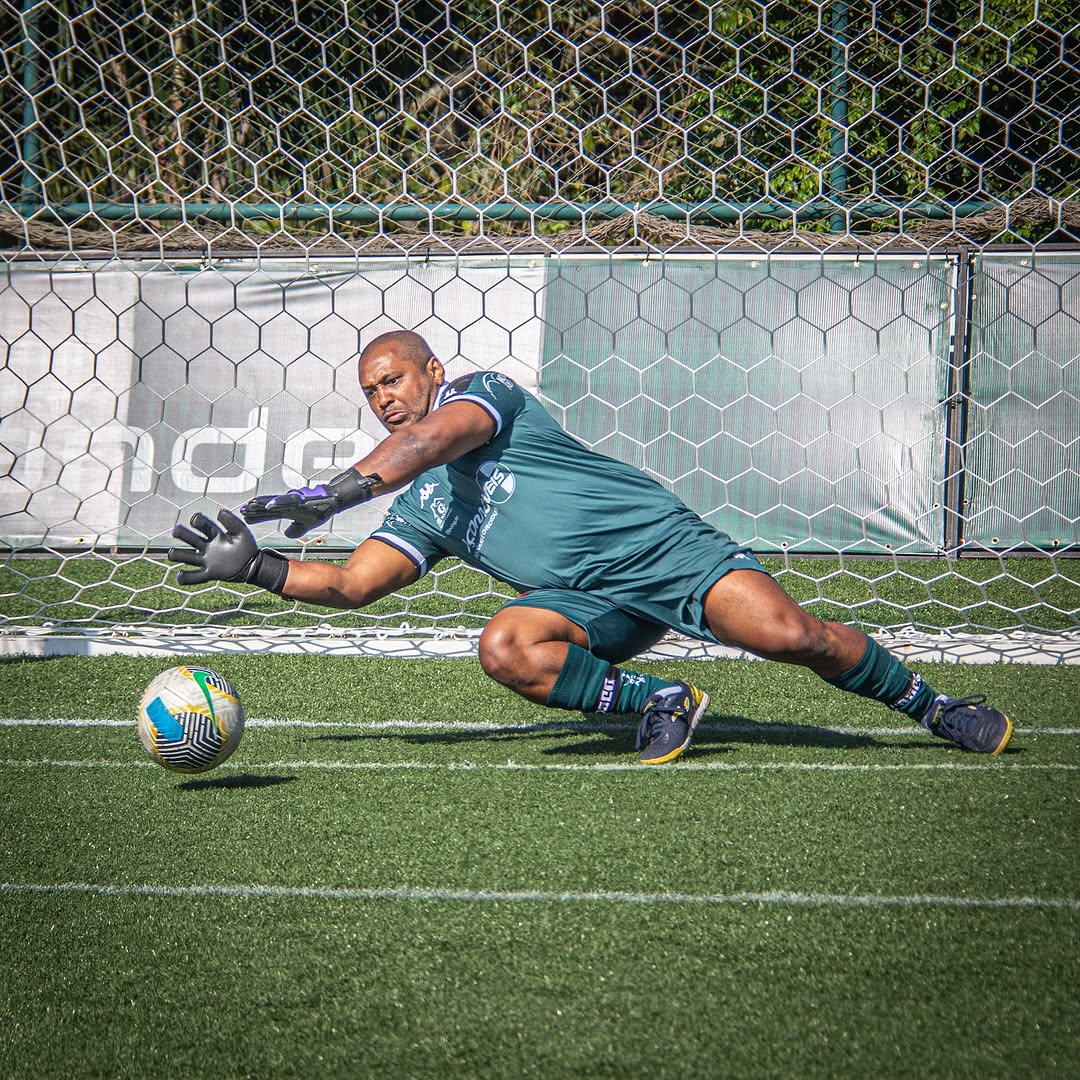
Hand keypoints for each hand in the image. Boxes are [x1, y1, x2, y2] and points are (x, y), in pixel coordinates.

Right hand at [169, 508, 286, 592]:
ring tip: (171, 554)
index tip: (195, 520)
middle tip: (176, 530)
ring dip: (179, 555)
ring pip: (189, 557)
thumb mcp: (242, 532)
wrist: (253, 566)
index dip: (198, 521)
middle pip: (192, 539)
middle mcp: (208, 547)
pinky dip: (186, 578)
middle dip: (183, 534)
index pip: (203, 526)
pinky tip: (179, 576)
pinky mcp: (211, 573)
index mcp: (216, 535)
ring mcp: (208, 560)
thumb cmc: (247, 547)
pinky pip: (196, 577)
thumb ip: (232, 522)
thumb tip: (219, 511)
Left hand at [240, 485, 337, 538]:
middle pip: (268, 507)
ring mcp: (293, 500)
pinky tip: (269, 504)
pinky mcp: (300, 498)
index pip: (268, 514)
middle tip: (242, 510)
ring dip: (262, 504)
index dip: (257, 516)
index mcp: (287, 510)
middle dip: (255, 509)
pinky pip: (287, 500)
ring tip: (250, 506)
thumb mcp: (306, 525)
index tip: (245, 518)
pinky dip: (278, 502)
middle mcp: (287, 504)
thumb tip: (287, 534)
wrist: (332, 501)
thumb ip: (295, 529)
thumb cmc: (319, 510)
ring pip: (274, 502)